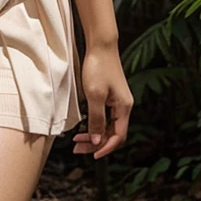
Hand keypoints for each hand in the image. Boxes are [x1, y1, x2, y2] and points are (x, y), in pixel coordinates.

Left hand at [73, 44, 133, 159]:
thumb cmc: (98, 67)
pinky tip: (84, 127)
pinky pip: (105, 117)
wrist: (101, 45)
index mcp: (124, 108)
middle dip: (96, 143)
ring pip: (108, 126)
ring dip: (94, 135)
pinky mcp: (110, 95)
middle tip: (77, 148)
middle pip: (113, 133)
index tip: (91, 155)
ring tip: (77, 140)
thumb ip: (96, 119)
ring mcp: (118, 101)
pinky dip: (94, 125)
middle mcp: (124, 107)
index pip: (118, 136)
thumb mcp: (94, 95)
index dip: (105, 148)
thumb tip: (97, 141)